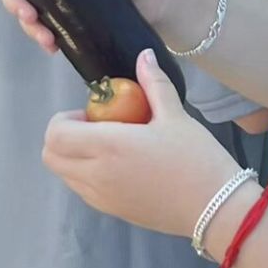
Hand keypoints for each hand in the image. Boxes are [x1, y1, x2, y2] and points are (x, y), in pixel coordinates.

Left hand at [43, 51, 242, 238]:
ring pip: (64, 175)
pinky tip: (118, 167)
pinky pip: (82, 191)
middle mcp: (96, 174)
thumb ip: (153, 84)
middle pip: (51, 156)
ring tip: (108, 148)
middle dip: (63, 138)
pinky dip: (86, 176)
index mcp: (108, 146)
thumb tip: (144, 55)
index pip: (56, 134)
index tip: (91, 113)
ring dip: (73, 158)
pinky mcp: (112, 212)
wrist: (216, 208)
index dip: (64, 119)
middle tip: (94, 128)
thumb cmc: (196, 158)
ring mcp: (102, 198)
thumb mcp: (176, 115)